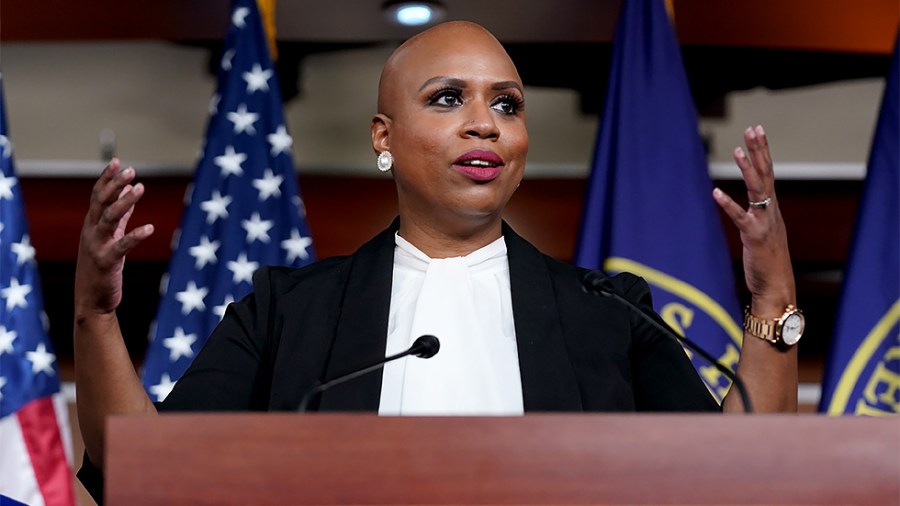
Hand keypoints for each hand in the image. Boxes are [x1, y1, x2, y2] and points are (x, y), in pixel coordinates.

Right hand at [74, 159, 153, 316]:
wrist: (91, 299)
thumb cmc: (101, 266)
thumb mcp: (109, 237)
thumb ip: (120, 215)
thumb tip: (130, 190)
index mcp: (91, 224)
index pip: (97, 196)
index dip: (107, 179)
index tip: (118, 162)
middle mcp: (91, 232)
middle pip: (101, 202)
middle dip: (114, 185)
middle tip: (130, 170)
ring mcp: (97, 246)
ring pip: (109, 219)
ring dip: (125, 202)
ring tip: (140, 188)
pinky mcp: (107, 261)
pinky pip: (122, 246)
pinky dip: (136, 236)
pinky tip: (150, 228)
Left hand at [712, 125, 794, 312]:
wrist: (777, 286)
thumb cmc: (768, 262)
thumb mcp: (762, 232)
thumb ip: (756, 216)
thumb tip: (746, 203)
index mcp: (772, 208)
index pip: (768, 172)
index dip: (762, 151)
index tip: (757, 130)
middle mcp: (771, 211)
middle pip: (766, 174)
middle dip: (759, 150)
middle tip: (753, 128)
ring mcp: (764, 223)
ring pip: (758, 190)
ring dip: (748, 170)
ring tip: (738, 150)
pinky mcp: (754, 237)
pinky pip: (740, 217)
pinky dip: (728, 204)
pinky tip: (715, 192)